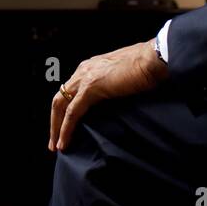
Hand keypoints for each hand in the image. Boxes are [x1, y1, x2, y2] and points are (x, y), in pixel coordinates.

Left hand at [48, 40, 167, 151]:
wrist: (153, 59)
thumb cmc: (146, 66)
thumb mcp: (121, 76)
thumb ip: (112, 85)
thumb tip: (111, 99)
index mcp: (90, 66)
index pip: (69, 91)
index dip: (63, 111)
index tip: (64, 127)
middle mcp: (83, 70)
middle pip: (59, 99)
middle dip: (55, 122)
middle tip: (54, 142)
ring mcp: (85, 77)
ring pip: (61, 105)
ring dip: (57, 128)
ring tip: (57, 146)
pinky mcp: (91, 88)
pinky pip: (73, 112)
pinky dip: (66, 128)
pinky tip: (65, 142)